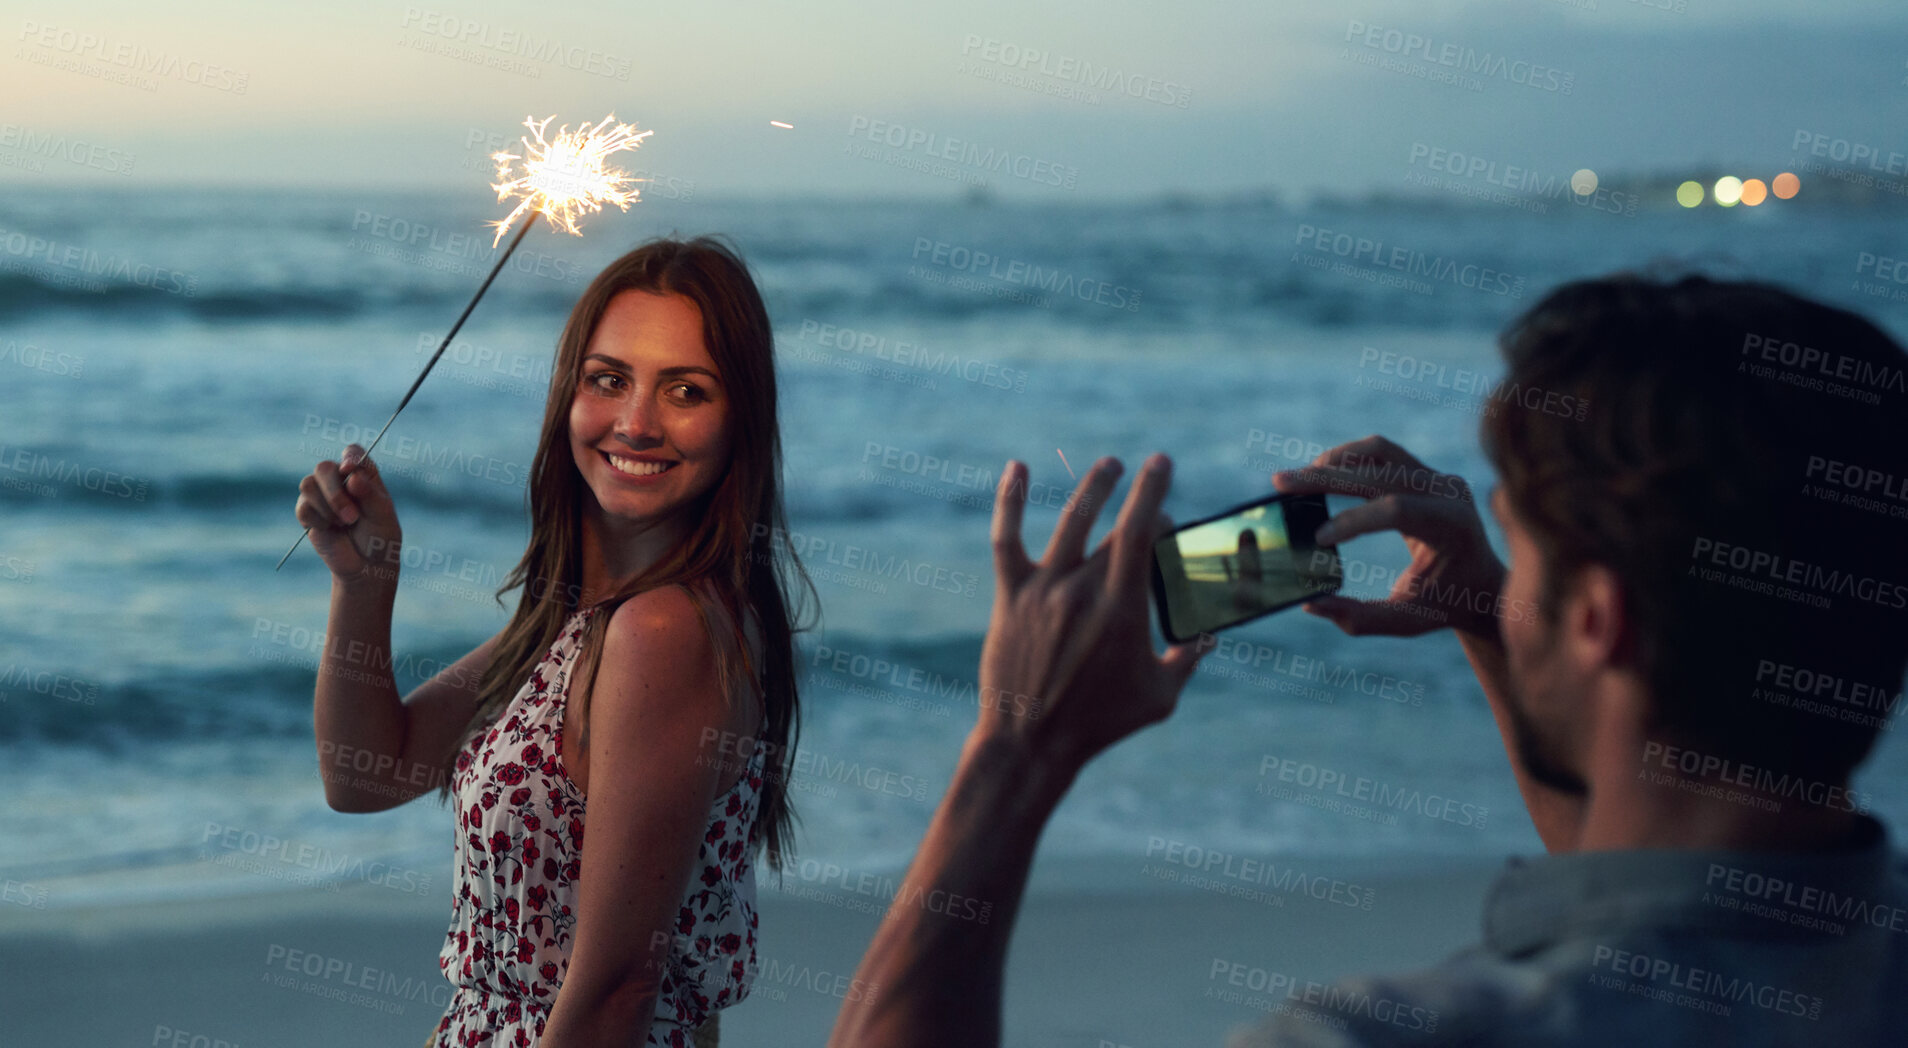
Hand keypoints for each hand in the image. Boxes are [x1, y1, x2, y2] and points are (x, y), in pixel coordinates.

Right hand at [294, 443, 401, 583]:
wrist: (366, 566)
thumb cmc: (380, 536)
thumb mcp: (382, 515)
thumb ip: (369, 494)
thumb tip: (352, 477)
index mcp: (363, 474)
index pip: (352, 452)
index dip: (348, 457)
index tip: (349, 469)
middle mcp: (340, 480)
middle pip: (323, 467)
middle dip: (335, 492)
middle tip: (352, 516)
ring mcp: (321, 495)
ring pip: (307, 484)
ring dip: (327, 507)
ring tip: (345, 523)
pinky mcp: (308, 512)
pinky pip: (303, 508)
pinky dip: (319, 520)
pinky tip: (331, 529)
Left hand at [975, 454, 1208, 776]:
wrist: (1030, 743)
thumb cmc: (1100, 724)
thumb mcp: (1160, 697)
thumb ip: (1188, 659)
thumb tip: (1209, 634)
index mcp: (1122, 610)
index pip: (1142, 534)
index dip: (1156, 499)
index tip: (1165, 482)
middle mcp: (1082, 591)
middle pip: (1114, 529)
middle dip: (1137, 501)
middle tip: (1147, 484)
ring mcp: (1043, 591)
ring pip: (1071, 522)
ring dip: (1094, 487)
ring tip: (1110, 465)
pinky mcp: (1010, 597)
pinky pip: (1006, 539)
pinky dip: (1009, 500)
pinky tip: (1017, 466)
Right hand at [1271, 435, 1503, 637]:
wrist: (1484, 584)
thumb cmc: (1447, 605)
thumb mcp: (1408, 621)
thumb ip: (1362, 618)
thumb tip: (1312, 604)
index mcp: (1452, 526)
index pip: (1396, 509)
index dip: (1352, 520)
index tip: (1316, 539)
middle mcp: (1449, 492)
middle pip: (1380, 470)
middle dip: (1326, 476)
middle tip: (1281, 482)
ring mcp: (1439, 476)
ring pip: (1380, 450)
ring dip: (1336, 459)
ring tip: (1299, 478)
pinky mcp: (1426, 472)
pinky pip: (1383, 455)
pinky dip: (1349, 461)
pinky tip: (1321, 477)